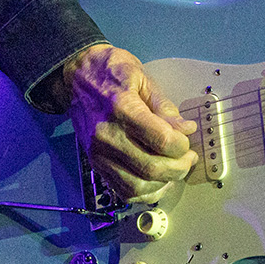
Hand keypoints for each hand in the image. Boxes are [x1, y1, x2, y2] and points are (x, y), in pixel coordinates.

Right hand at [52, 43, 197, 203]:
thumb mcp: (142, 78)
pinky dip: (145, 191)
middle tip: (188, 157)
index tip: (188, 138)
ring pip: (138, 185)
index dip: (182, 144)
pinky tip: (157, 181)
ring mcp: (98, 153)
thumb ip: (165, 107)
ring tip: (175, 168)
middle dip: (179, 167)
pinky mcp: (95, 163)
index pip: (161, 140)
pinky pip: (123, 190)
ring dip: (164, 182)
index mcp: (121, 108)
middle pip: (152, 167)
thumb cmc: (109, 72)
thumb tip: (185, 130)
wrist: (76, 76)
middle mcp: (107, 135)